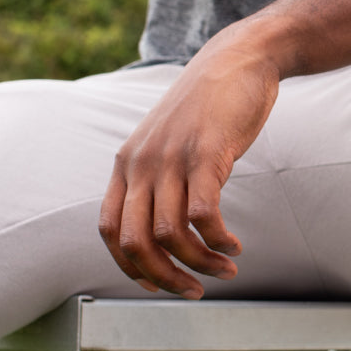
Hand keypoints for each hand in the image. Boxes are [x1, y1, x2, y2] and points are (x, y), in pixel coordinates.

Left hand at [98, 25, 279, 297]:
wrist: (239, 59)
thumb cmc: (210, 104)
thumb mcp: (168, 139)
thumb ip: (159, 175)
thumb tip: (167, 223)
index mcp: (128, 163)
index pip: (111, 232)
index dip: (132, 268)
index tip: (161, 284)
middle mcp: (143, 163)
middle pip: (136, 242)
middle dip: (165, 278)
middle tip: (194, 291)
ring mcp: (173, 158)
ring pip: (171, 234)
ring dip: (200, 263)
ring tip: (226, 267)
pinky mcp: (207, 153)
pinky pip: (202, 214)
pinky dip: (218, 239)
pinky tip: (234, 243)